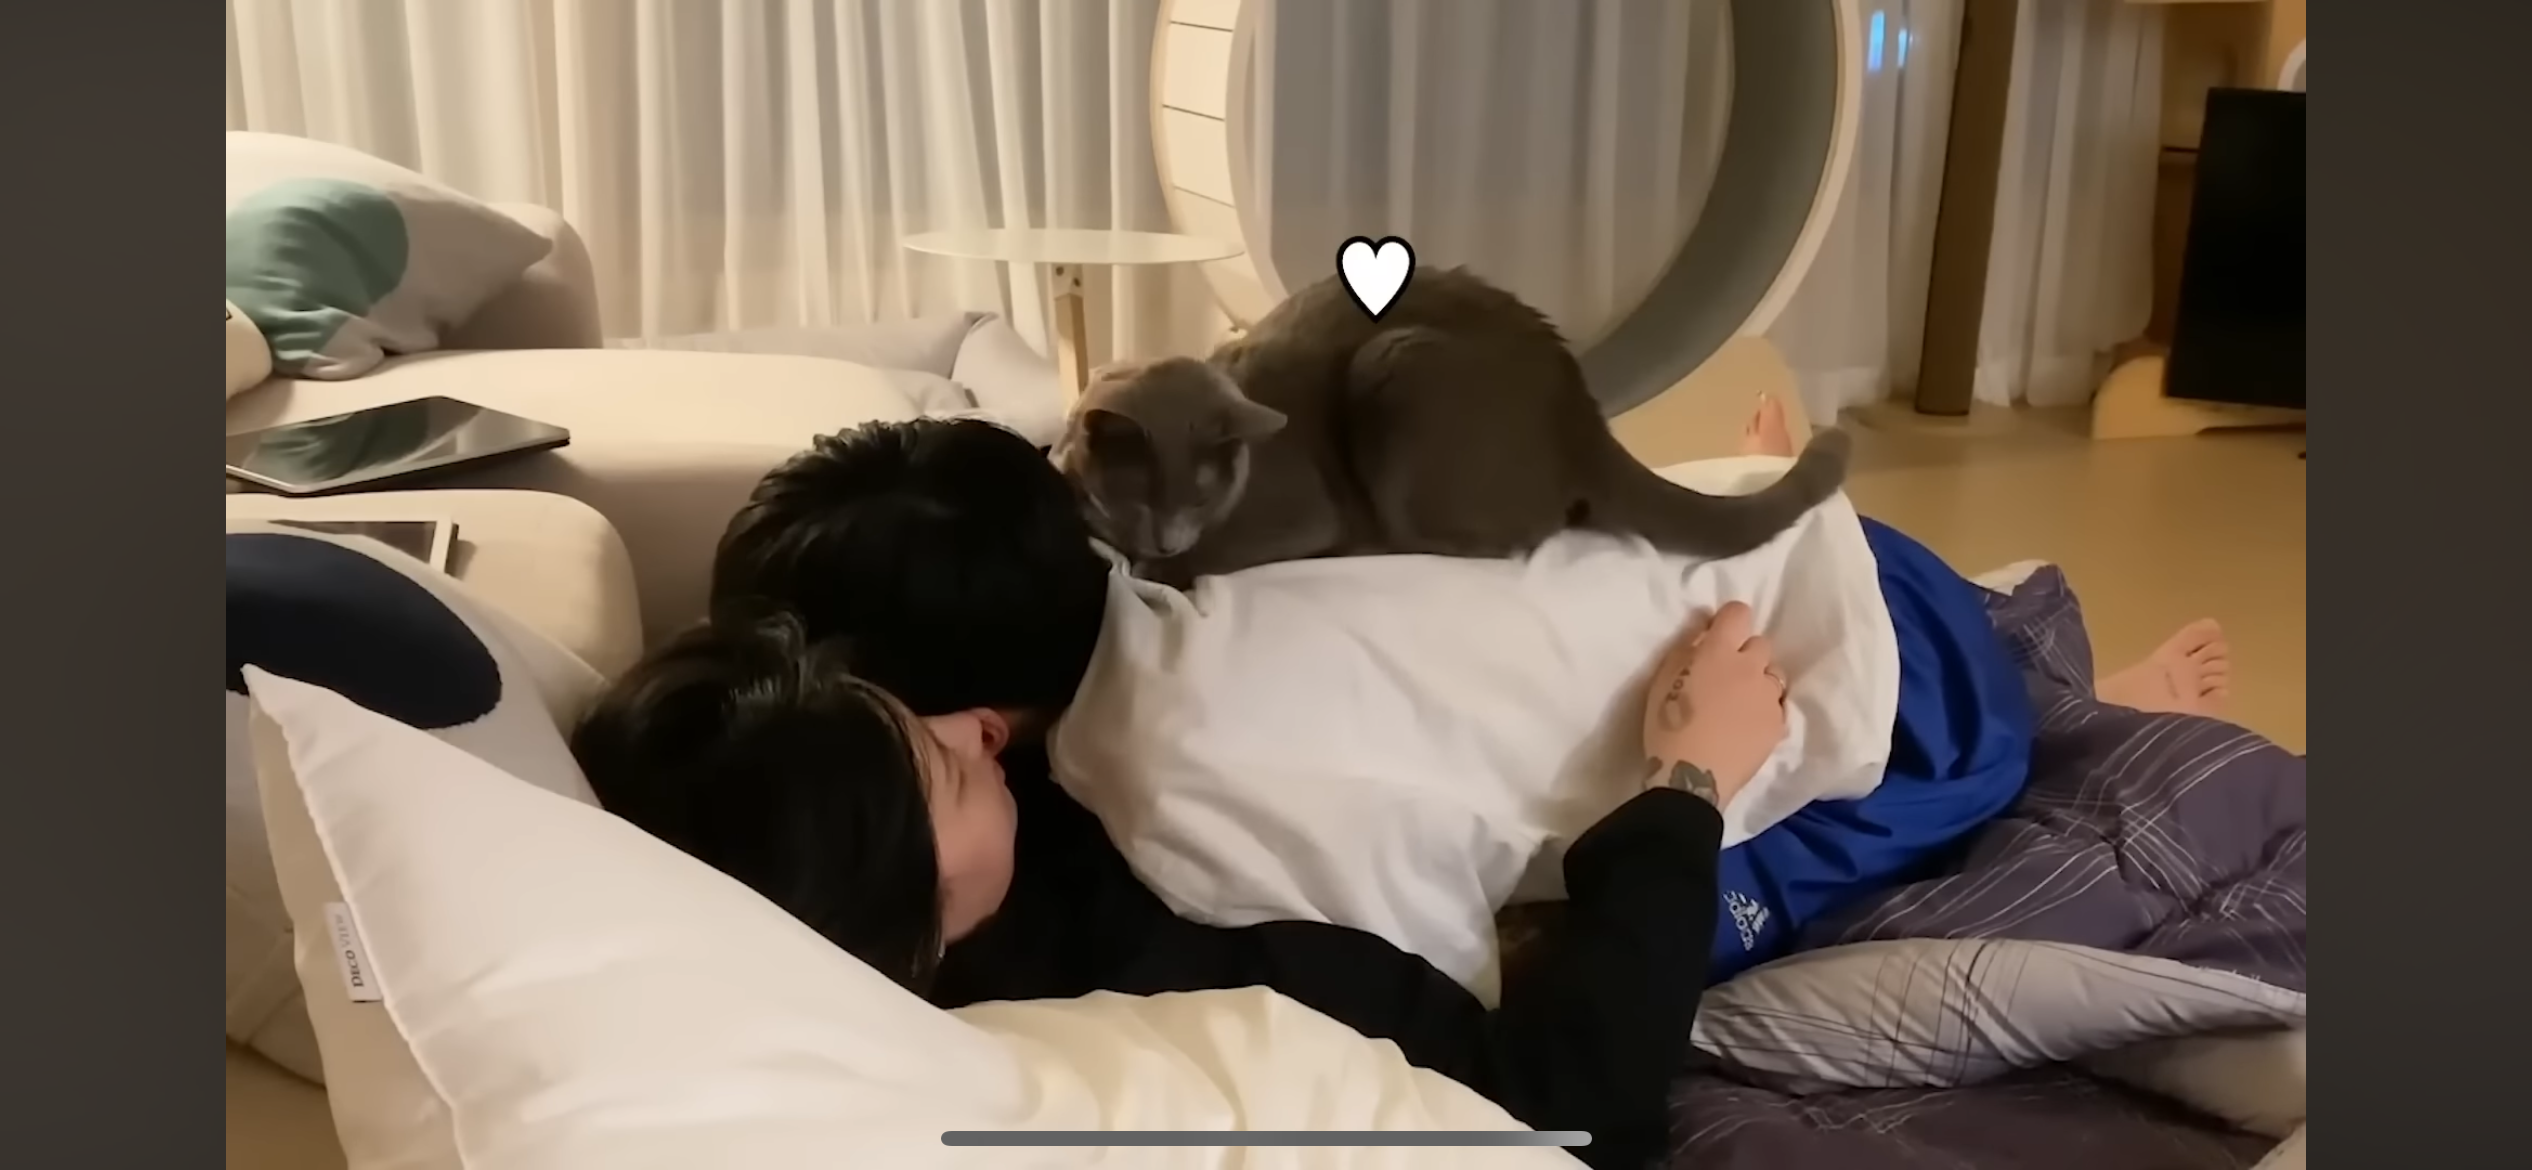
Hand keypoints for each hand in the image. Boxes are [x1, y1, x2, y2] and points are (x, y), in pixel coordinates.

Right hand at [1639, 601, 1789, 809]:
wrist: (1690, 777)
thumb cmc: (1666, 726)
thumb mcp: (1662, 680)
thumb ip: (1686, 649)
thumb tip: (1704, 633)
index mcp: (1719, 651)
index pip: (1739, 613)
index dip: (1729, 620)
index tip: (1718, 635)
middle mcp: (1751, 667)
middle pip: (1761, 644)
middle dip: (1745, 654)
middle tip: (1726, 676)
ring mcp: (1768, 696)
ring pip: (1773, 675)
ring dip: (1758, 682)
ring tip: (1740, 704)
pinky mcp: (1778, 724)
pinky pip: (1777, 706)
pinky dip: (1764, 710)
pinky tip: (1747, 727)